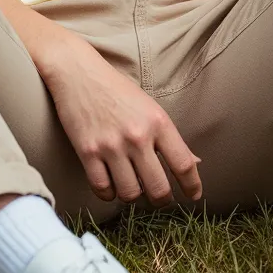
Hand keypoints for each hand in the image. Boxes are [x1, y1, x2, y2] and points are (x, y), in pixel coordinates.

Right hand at [41, 31, 202, 206]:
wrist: (78, 72)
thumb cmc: (116, 89)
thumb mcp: (149, 107)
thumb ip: (169, 137)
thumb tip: (194, 164)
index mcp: (158, 122)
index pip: (184, 164)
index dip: (193, 186)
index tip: (193, 196)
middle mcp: (137, 136)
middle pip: (159, 188)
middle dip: (162, 199)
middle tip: (159, 197)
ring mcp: (111, 145)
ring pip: (131, 194)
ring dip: (133, 195)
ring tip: (132, 185)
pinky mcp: (87, 152)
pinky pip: (103, 190)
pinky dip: (109, 194)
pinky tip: (111, 184)